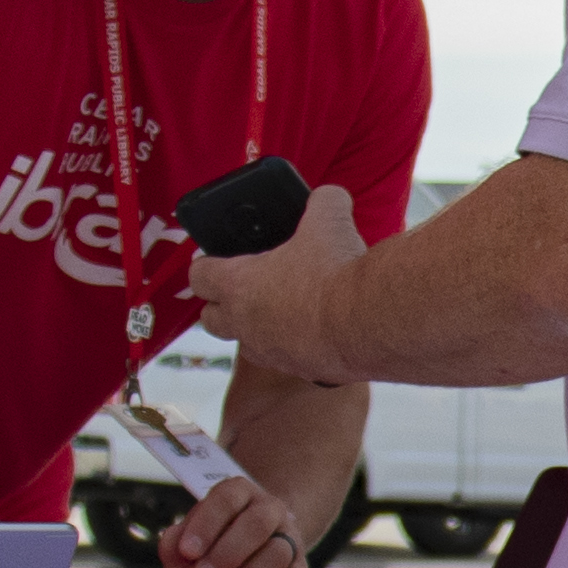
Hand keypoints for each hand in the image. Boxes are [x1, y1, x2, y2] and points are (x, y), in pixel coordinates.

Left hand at [159, 472, 309, 567]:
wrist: (242, 560)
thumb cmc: (208, 550)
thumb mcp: (183, 546)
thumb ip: (173, 545)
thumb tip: (177, 545)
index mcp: (238, 493)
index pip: (227, 499)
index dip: (207, 524)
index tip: (187, 551)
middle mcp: (269, 510)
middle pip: (258, 523)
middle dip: (228, 553)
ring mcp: (289, 538)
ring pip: (278, 554)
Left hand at [185, 183, 367, 380]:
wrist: (369, 324)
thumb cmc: (336, 272)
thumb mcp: (329, 220)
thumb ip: (322, 202)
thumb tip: (329, 197)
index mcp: (238, 285)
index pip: (198, 276)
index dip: (205, 265)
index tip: (215, 260)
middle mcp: (245, 324)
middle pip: (210, 320)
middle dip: (221, 306)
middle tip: (245, 289)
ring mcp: (271, 353)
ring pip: (248, 344)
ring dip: (257, 329)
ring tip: (285, 310)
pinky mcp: (301, 370)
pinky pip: (287, 359)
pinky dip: (296, 346)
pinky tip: (321, 330)